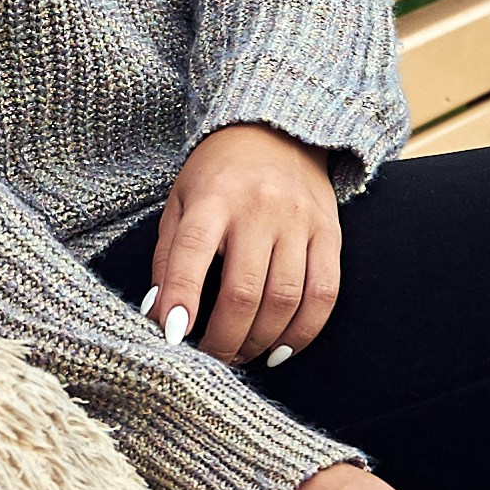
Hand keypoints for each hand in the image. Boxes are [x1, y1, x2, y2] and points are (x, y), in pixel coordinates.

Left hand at [139, 122, 339, 364]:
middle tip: (211, 360)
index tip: (174, 337)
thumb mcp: (180, 202)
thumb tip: (159, 317)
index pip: (194, 252)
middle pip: (245, 290)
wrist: (277, 130)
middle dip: (225, 339)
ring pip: (286, 299)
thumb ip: (169, 258)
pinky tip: (281, 348)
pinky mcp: (330, 233)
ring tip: (242, 355)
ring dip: (261, 341)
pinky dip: (303, 331)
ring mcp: (299, 221)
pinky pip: (324, 293)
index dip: (183, 298)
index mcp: (213, 197)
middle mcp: (259, 208)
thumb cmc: (218, 175)